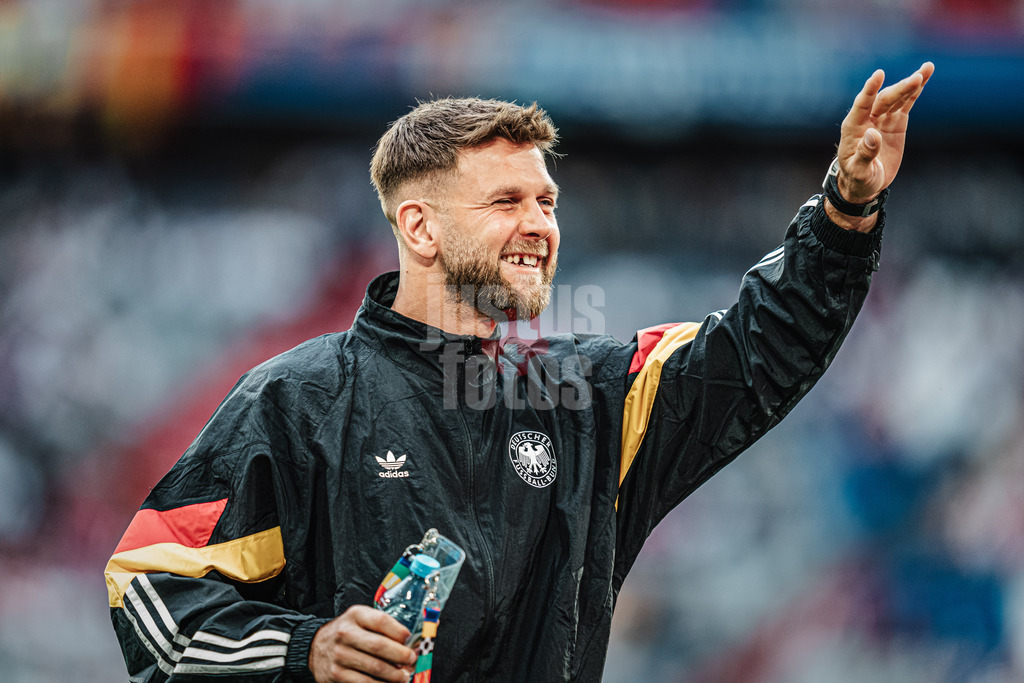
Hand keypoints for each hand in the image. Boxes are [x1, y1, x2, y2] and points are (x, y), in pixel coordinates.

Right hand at [309, 605, 417, 681]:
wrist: (315, 646)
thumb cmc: (347, 632)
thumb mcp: (360, 619)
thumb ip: (382, 625)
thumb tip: (413, 638)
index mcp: (355, 615)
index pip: (381, 621)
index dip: (399, 631)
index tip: (409, 639)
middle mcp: (345, 633)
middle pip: (379, 646)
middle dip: (401, 656)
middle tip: (411, 660)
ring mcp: (340, 655)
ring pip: (375, 668)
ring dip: (395, 675)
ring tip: (404, 676)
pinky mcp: (336, 675)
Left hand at [834, 62, 933, 204]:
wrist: (866, 183)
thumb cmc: (858, 178)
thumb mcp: (859, 171)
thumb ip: (865, 153)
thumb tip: (873, 134)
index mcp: (854, 127)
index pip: (862, 105)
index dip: (870, 90)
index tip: (878, 74)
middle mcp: (867, 119)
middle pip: (884, 99)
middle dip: (899, 89)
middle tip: (916, 79)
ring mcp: (882, 119)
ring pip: (897, 97)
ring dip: (911, 84)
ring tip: (927, 69)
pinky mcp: (896, 122)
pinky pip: (906, 104)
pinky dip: (915, 91)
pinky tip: (925, 75)